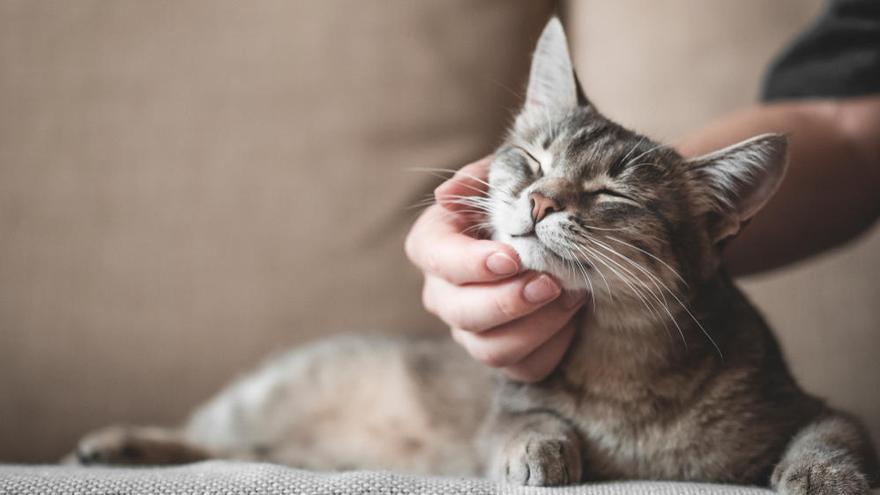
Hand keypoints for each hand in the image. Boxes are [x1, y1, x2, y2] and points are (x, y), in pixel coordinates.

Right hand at [405, 157, 586, 381]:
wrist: (559, 232)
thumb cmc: (522, 199)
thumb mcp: (504, 175)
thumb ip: (479, 177)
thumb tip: (444, 196)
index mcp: (434, 245)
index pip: (434, 258)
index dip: (469, 263)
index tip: (511, 258)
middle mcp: (443, 293)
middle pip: (460, 312)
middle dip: (508, 301)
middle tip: (551, 283)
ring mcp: (470, 330)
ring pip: (490, 349)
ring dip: (535, 326)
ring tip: (572, 296)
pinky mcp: (503, 355)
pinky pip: (523, 368)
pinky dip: (552, 347)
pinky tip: (574, 319)